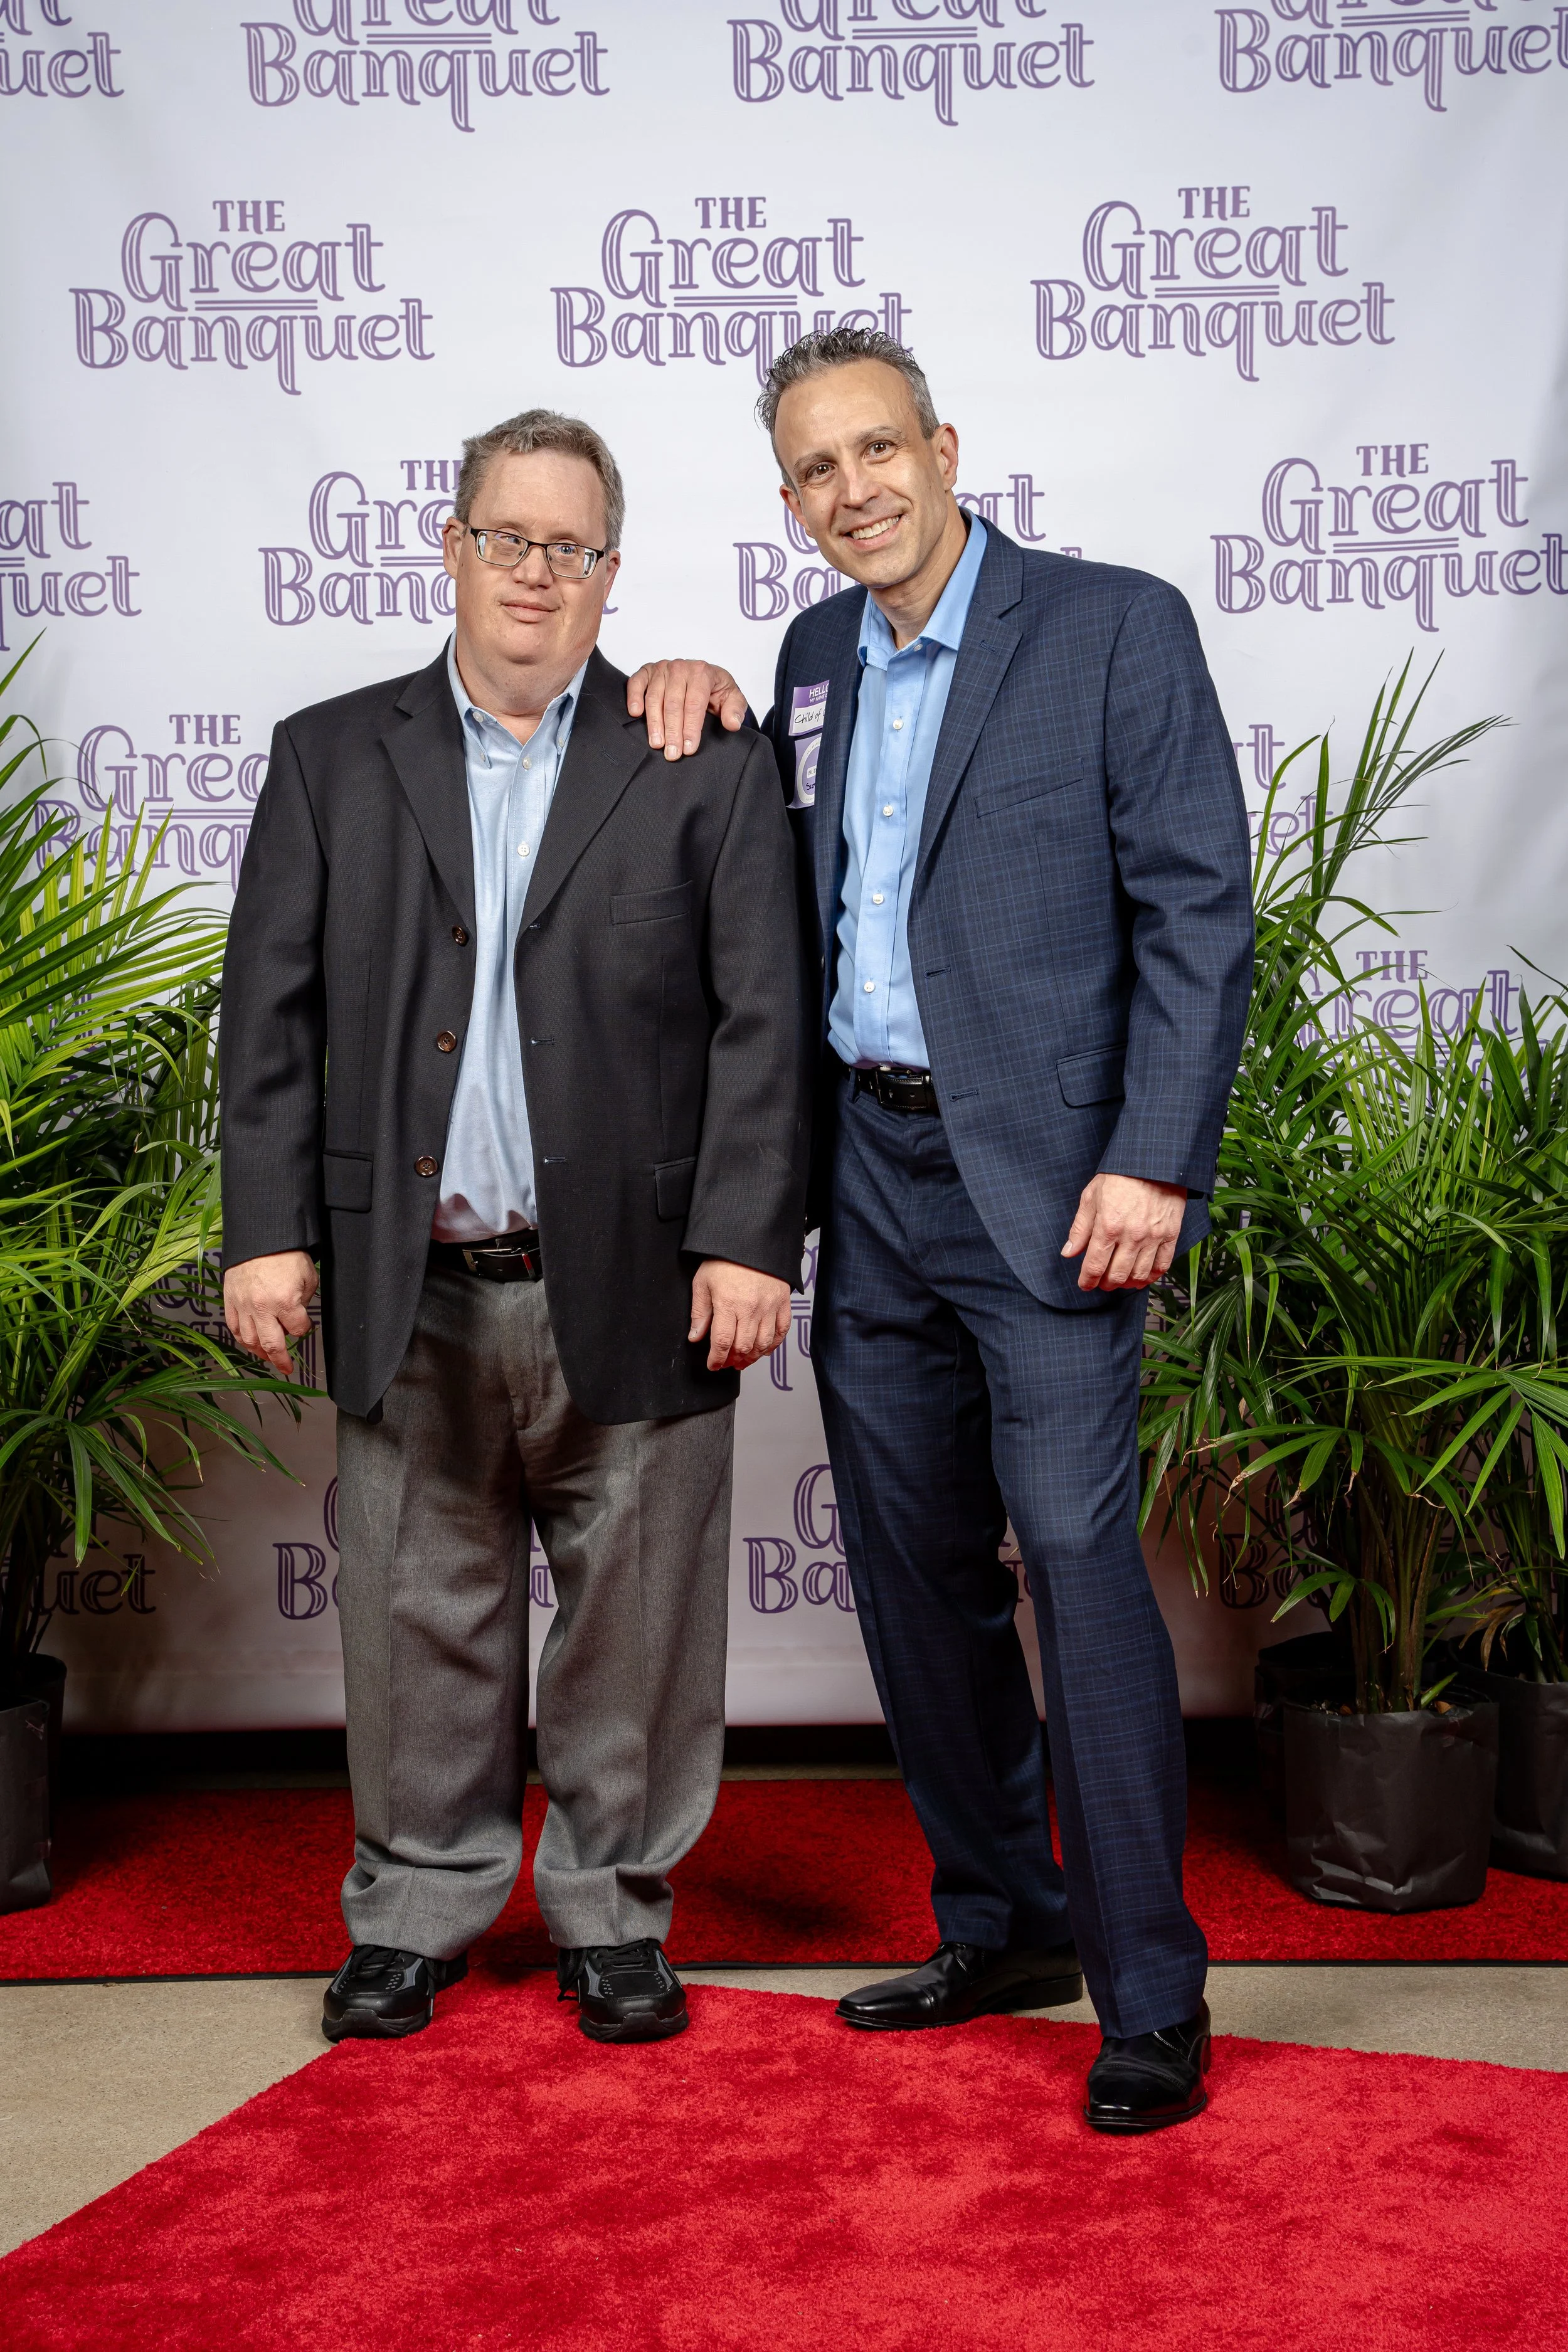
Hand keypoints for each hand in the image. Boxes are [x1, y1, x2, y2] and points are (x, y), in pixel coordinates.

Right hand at [223, 1250, 318, 1376]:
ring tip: (269, 1357)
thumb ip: (304, 1299)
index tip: (304, 1324)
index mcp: (284, 1301)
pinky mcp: (230, 1301)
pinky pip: (235, 1328)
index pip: (298, 1329)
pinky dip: (243, 1339)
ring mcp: (243, 1306)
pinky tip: (250, 1343)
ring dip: (260, 1353)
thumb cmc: (286, 1254)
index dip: (304, 1328)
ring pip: (250, 1341)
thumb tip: (297, 1314)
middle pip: (272, 1345)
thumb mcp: (308, 1276)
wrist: (260, 1236)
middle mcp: (262, 1308)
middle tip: (287, 1368)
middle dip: (281, 1360)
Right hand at [626, 661, 747, 760]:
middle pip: (673, 704)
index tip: (689, 749)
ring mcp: (662, 668)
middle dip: (673, 731)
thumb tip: (733, 724)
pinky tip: (636, 713)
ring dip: (654, 723)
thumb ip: (735, 710)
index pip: (694, 704)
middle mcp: (680, 668)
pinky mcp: (647, 671)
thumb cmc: (715, 688)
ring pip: (655, 698)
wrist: (703, 674)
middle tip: (672, 753)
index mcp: (701, 672)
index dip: (691, 728)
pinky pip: (636, 682)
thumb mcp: (732, 697)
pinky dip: (634, 697)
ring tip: (657, 743)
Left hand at [689, 1258, 792, 1370]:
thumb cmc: (724, 1259)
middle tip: (726, 1362)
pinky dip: (773, 1344)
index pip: (722, 1342)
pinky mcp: (783, 1302)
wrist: (750, 1240)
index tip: (713, 1365)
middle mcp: (751, 1308)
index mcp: (728, 1303)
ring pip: (763, 1343)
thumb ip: (700, 1312)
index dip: (716, 1359)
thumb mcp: (703, 1283)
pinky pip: (781, 1330)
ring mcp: (769, 1306)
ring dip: (752, 1357)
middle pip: (743, 1347)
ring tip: (743, 1359)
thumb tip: (695, 1337)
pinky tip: (763, 1349)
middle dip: (733, 1360)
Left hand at [1061, 1174, 1186, 1292]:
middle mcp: (1132, 1236)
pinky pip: (1162, 1266)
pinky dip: (1150, 1277)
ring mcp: (1153, 1237)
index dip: (1087, 1281)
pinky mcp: (1171, 1235)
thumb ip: (1080, 1228)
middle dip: (1105, 1284)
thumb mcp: (1092, 1197)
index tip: (1085, 1284)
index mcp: (1108, 1226)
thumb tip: (1068, 1252)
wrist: (1153, 1162)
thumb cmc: (1120, 1176)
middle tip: (1101, 1282)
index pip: (1095, 1266)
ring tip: (1119, 1280)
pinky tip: (1141, 1277)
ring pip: (1139, 1275)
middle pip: (1117, 1276)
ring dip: (1126, 1284)